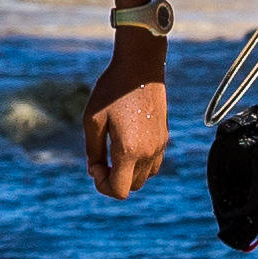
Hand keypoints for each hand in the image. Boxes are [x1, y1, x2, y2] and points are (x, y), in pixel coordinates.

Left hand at [84, 50, 168, 198]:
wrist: (140, 67)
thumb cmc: (112, 90)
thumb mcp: (93, 120)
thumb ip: (93, 150)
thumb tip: (94, 170)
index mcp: (129, 150)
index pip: (119, 191)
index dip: (102, 185)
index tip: (94, 165)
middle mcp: (148, 153)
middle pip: (132, 187)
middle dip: (114, 180)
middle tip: (100, 159)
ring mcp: (159, 146)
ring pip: (144, 178)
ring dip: (128, 174)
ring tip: (114, 152)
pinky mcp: (164, 138)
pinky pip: (154, 165)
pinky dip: (140, 165)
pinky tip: (128, 146)